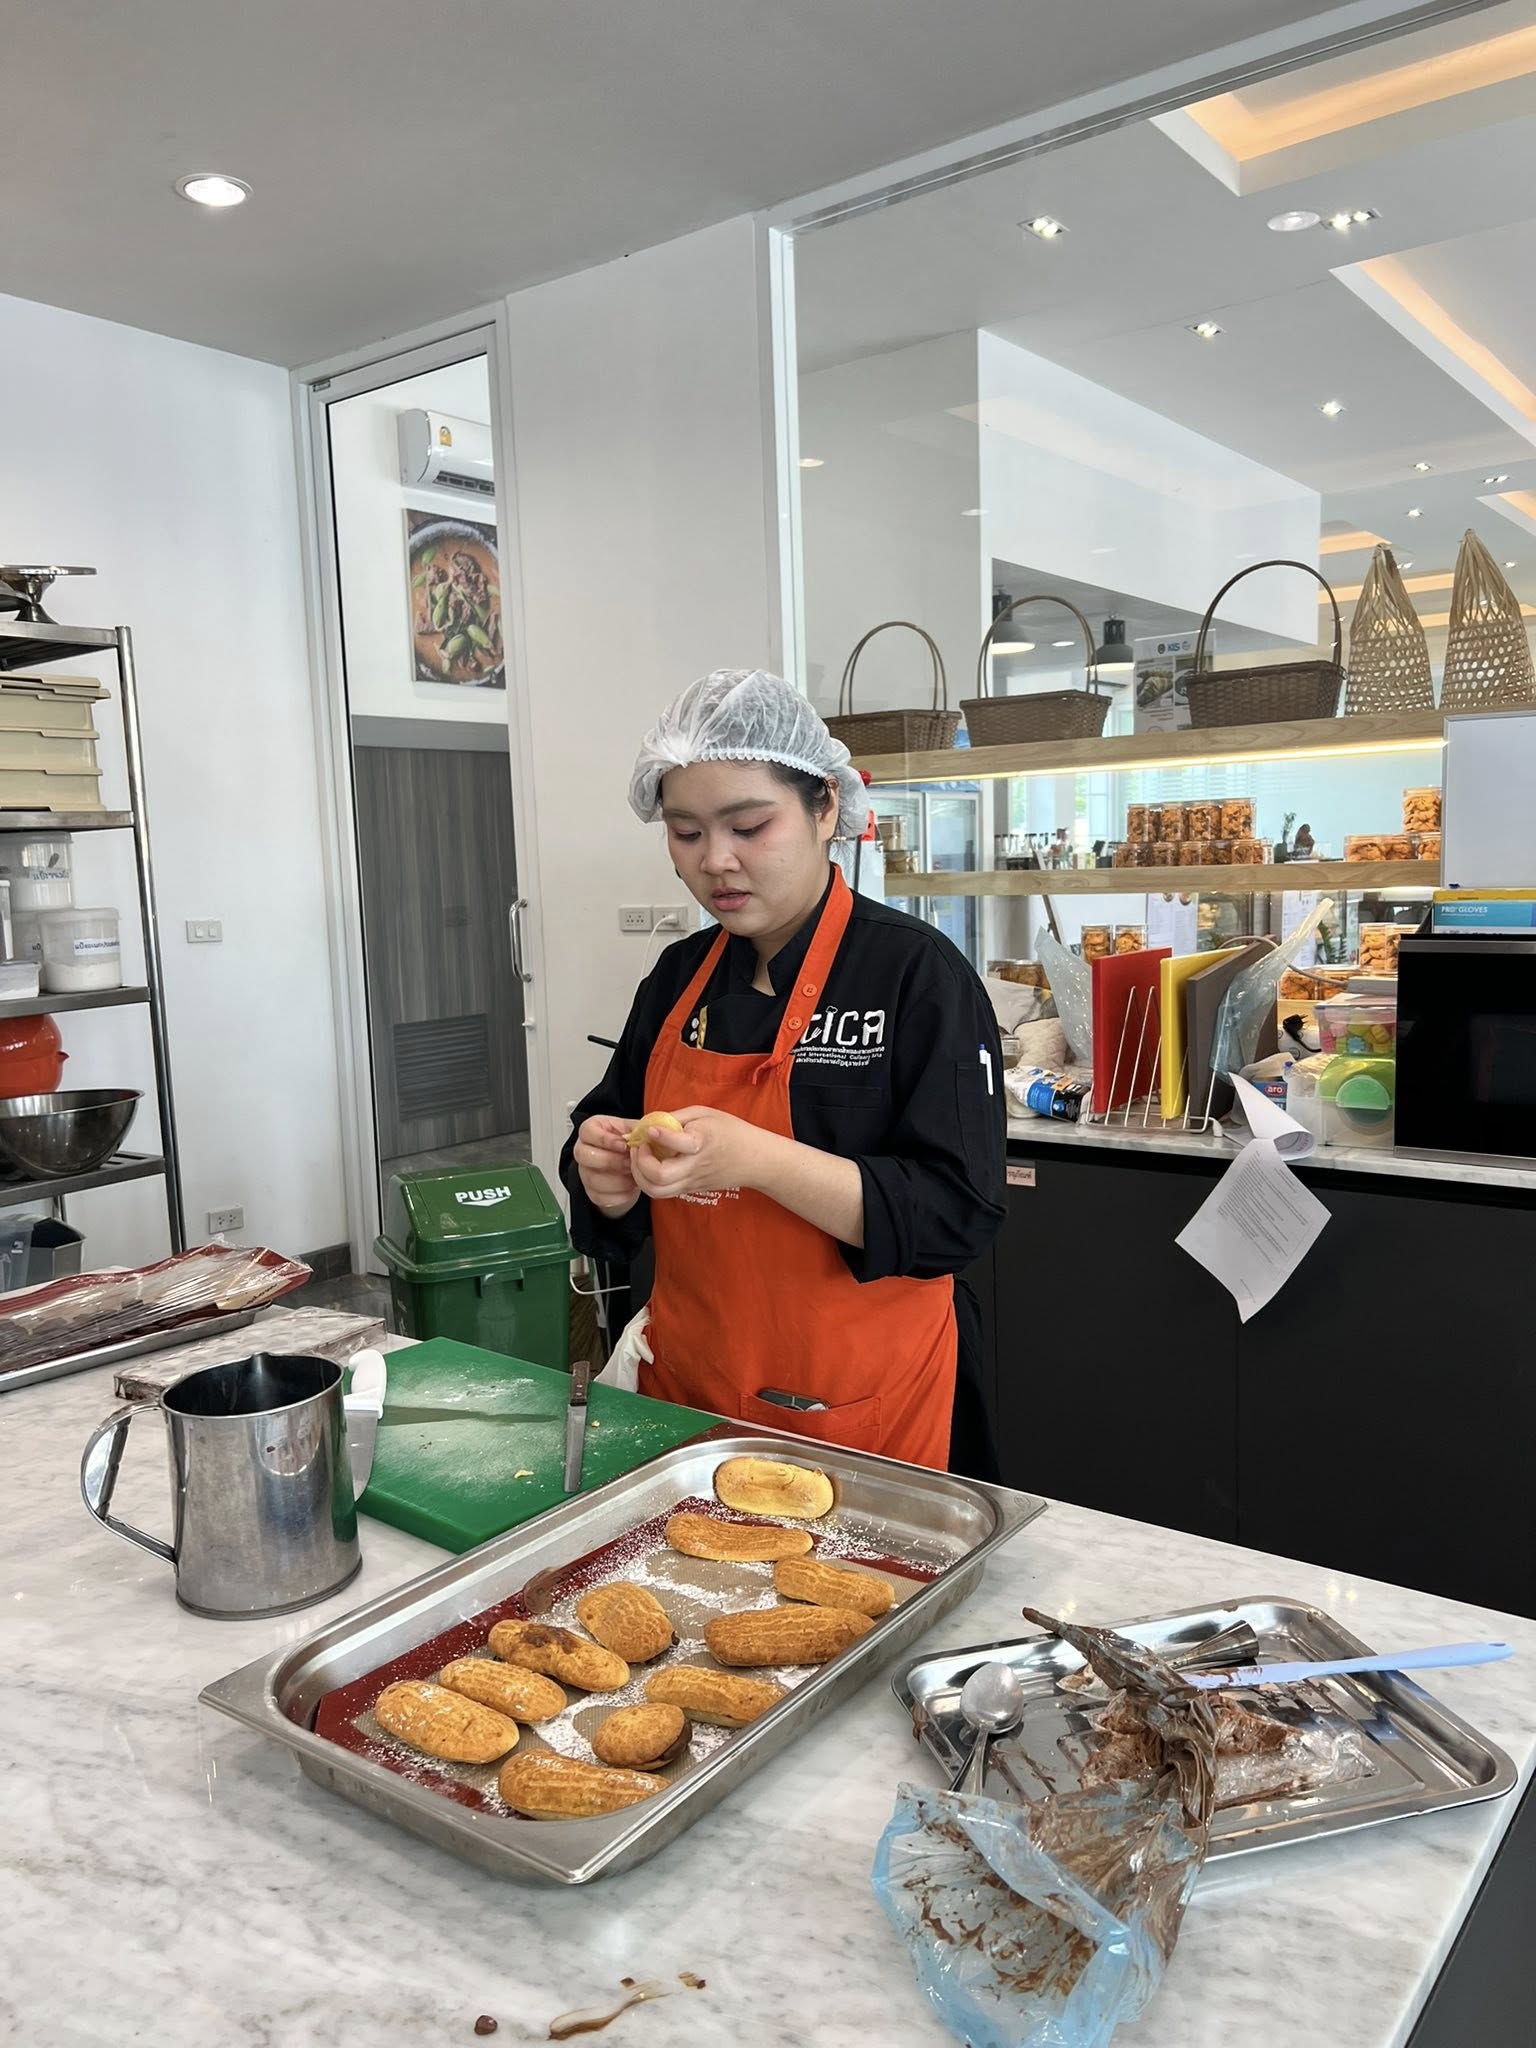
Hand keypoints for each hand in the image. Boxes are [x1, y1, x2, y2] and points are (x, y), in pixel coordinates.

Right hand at [572, 1114, 640, 1217]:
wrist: (630, 1165)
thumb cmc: (629, 1145)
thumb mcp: (635, 1131)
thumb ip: (639, 1130)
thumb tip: (649, 1132)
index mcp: (591, 1130)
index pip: (588, 1131)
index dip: (605, 1139)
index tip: (624, 1144)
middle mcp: (583, 1150)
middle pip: (584, 1155)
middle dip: (611, 1160)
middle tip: (630, 1162)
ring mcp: (585, 1173)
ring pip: (593, 1178)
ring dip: (618, 1179)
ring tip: (634, 1175)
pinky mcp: (591, 1192)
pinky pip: (601, 1196)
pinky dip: (620, 1194)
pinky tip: (631, 1186)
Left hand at [628, 1105, 774, 1202]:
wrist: (756, 1159)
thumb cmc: (732, 1132)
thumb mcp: (705, 1113)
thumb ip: (676, 1117)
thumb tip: (650, 1122)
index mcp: (702, 1142)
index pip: (677, 1143)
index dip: (658, 1135)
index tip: (650, 1130)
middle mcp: (695, 1166)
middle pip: (659, 1177)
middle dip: (640, 1162)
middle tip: (639, 1147)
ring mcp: (692, 1182)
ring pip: (656, 1191)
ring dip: (640, 1176)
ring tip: (641, 1159)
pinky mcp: (691, 1190)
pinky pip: (663, 1192)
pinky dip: (650, 1182)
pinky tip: (651, 1166)